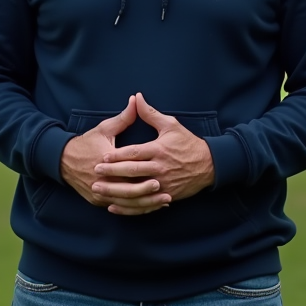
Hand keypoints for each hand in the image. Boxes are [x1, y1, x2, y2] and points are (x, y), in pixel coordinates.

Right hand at [59, 95, 171, 215]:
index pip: (127, 169)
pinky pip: (119, 208)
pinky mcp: (98, 201)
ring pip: (125, 203)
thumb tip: (136, 100)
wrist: (62, 160)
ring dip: (145, 204)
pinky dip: (134, 209)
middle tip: (164, 190)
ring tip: (162, 202)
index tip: (161, 171)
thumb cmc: (86, 142)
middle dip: (147, 192)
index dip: (144, 172)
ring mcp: (99, 193)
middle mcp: (102, 180)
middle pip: (128, 190)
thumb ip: (124, 117)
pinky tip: (149, 207)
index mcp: (106, 161)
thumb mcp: (104, 128)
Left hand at [95, 92, 215, 206]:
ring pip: (136, 190)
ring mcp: (163, 184)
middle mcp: (160, 168)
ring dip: (116, 191)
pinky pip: (144, 204)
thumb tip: (136, 98)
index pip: (134, 153)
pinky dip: (129, 207)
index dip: (117, 155)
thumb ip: (150, 113)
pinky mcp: (166, 196)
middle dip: (112, 172)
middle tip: (96, 171)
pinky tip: (115, 207)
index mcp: (159, 150)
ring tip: (99, 190)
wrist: (209, 165)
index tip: (102, 156)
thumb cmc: (188, 143)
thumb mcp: (171, 125)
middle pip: (133, 171)